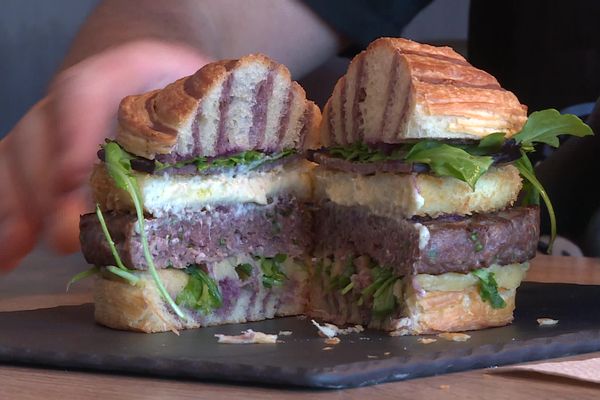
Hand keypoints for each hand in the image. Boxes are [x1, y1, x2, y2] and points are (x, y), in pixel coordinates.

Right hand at [0, 40, 208, 270]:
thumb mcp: (208, 87)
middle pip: (42, 131)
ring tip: (17, 249)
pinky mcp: (43, 151)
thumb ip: (215, 113)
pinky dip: (8, 214)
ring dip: (18, 205)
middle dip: (47, 186)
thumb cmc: (187, 88)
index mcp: (123, 70)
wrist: (150, 66)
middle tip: (62, 234)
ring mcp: (53, 123)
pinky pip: (12, 175)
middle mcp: (76, 96)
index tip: (72, 177)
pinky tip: (8, 253)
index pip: (85, 91)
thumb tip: (241, 171)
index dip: (74, 133)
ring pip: (18, 155)